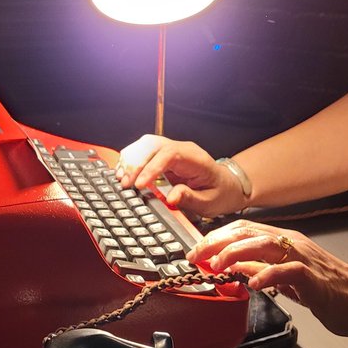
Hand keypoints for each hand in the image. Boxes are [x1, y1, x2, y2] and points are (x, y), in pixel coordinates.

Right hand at [115, 135, 243, 217]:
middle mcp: (182, 149)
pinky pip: (144, 152)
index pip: (169, 154)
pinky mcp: (163, 157)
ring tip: (121, 180)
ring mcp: (172, 151)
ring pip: (145, 145)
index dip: (151, 167)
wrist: (225, 186)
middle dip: (136, 163)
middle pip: (154, 146)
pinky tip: (124, 174)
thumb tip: (171, 198)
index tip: (139, 185)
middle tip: (125, 184)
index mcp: (195, 158)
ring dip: (131, 161)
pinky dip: (131, 161)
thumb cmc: (219, 193)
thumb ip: (190, 198)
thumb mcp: (209, 202)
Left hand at [187, 219, 347, 337]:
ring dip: (237, 253)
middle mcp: (292, 243)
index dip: (216, 238)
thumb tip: (235, 266)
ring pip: (265, 244)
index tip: (197, 252)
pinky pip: (288, 271)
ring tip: (219, 265)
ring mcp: (304, 257)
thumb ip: (262, 269)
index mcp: (284, 241)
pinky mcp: (314, 277)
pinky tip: (254, 284)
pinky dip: (269, 275)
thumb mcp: (286, 279)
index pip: (243, 230)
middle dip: (218, 242)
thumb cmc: (329, 289)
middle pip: (248, 232)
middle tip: (198, 256)